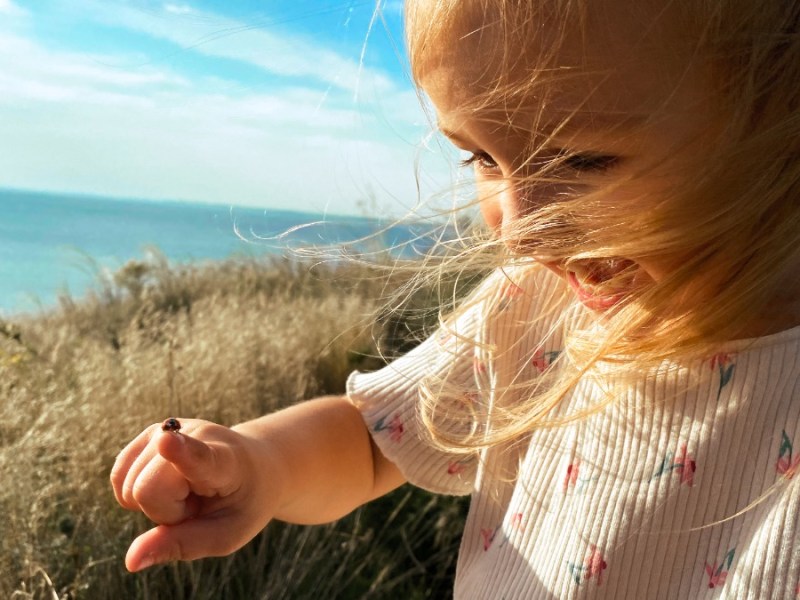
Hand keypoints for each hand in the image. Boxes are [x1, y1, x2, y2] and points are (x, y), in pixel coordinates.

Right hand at [110, 419, 276, 571]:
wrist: (254, 466)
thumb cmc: (242, 503)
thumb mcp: (227, 534)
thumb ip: (182, 545)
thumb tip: (131, 560)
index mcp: (225, 462)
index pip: (199, 457)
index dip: (180, 451)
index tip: (166, 441)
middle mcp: (195, 434)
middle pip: (146, 489)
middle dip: (164, 513)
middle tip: (197, 504)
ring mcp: (168, 429)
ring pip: (128, 484)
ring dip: (153, 502)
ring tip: (188, 492)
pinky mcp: (148, 434)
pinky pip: (118, 477)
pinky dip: (137, 493)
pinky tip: (168, 486)